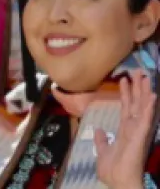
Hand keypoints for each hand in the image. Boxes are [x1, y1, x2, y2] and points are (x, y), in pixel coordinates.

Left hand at [94, 70, 155, 188]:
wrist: (118, 182)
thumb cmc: (112, 170)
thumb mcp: (102, 151)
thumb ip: (101, 140)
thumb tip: (98, 130)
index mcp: (123, 131)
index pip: (125, 108)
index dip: (125, 94)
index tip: (124, 80)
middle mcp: (132, 128)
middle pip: (135, 104)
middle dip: (136, 88)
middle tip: (138, 71)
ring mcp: (137, 131)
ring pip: (141, 107)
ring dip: (144, 91)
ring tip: (145, 76)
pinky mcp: (140, 135)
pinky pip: (145, 118)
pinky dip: (148, 106)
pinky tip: (151, 95)